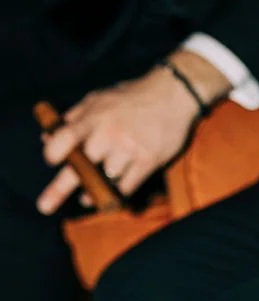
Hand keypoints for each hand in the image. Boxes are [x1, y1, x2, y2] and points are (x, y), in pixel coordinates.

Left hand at [36, 50, 228, 213]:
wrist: (173, 94)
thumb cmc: (131, 98)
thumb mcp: (98, 100)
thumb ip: (73, 118)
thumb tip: (47, 137)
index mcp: (94, 117)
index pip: (65, 137)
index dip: (54, 152)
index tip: (51, 162)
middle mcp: (109, 133)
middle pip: (81, 168)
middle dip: (60, 188)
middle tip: (44, 206)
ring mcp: (129, 148)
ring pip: (105, 180)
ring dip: (95, 190)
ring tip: (89, 195)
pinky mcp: (148, 160)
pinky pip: (126, 187)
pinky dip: (117, 194)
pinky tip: (112, 194)